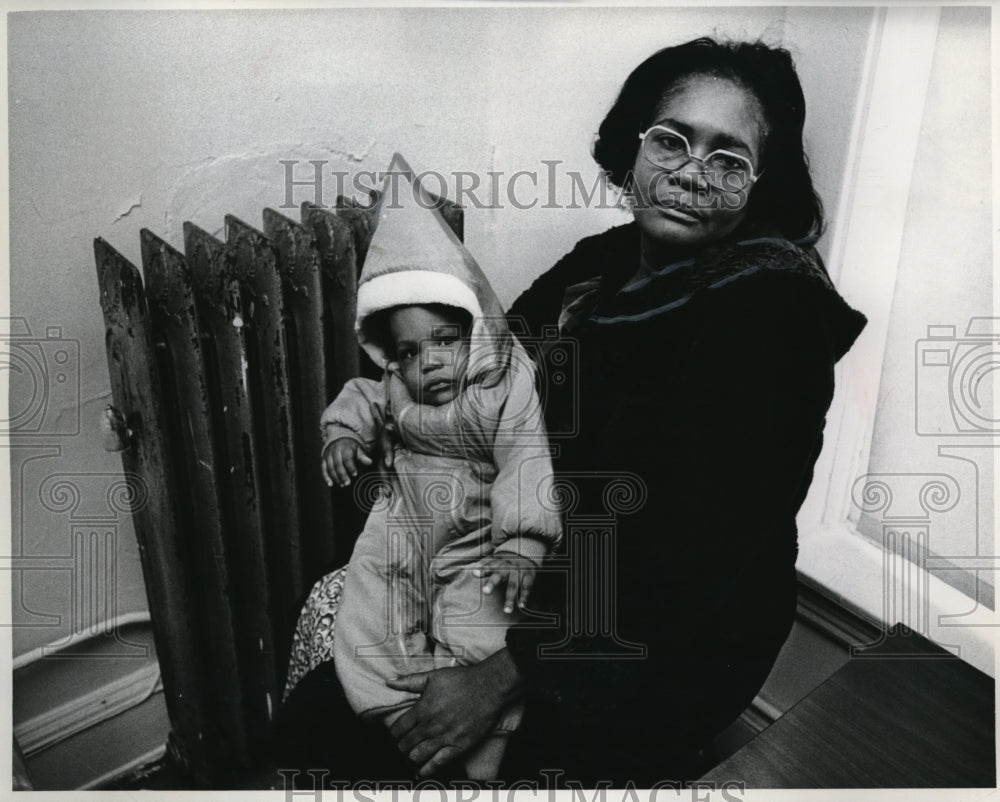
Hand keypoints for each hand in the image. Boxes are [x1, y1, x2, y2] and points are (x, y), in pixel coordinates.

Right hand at [321, 437, 372, 486]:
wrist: (339, 439)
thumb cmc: (351, 446)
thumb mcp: (358, 449)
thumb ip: (363, 457)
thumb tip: (369, 462)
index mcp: (344, 447)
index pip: (347, 458)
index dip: (351, 467)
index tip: (355, 474)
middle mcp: (335, 450)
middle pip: (337, 464)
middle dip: (342, 474)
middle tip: (347, 483)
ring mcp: (328, 455)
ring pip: (330, 467)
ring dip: (335, 477)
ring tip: (342, 485)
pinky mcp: (324, 459)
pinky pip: (323, 469)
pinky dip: (326, 477)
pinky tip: (330, 484)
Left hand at [386, 650, 521, 777]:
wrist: (489, 687)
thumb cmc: (462, 680)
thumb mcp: (434, 676)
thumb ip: (410, 681)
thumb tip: (390, 681)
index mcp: (422, 709)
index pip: (398, 729)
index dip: (395, 733)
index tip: (397, 734)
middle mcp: (430, 726)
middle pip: (406, 744)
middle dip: (402, 747)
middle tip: (404, 746)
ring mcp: (444, 737)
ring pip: (418, 756)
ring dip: (411, 758)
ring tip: (412, 757)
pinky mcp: (459, 746)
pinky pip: (438, 763)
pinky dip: (427, 770)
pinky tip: (421, 772)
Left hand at [474, 554, 536, 613]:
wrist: (525, 554)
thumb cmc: (505, 562)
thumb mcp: (496, 561)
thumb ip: (484, 564)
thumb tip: (471, 568)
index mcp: (498, 563)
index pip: (489, 565)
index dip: (482, 569)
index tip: (474, 573)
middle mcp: (508, 567)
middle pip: (499, 574)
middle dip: (492, 582)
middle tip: (485, 591)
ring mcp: (519, 572)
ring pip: (514, 585)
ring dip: (510, 598)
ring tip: (506, 611)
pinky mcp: (529, 576)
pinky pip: (526, 587)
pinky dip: (524, 596)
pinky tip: (521, 605)